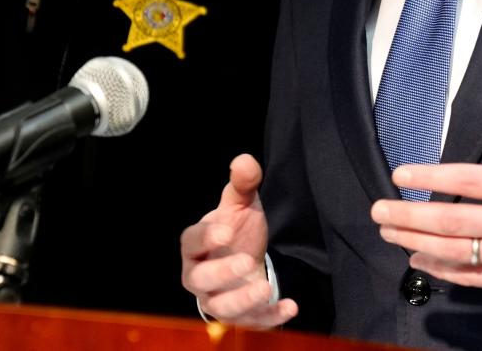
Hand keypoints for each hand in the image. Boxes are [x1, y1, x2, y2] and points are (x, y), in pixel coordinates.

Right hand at [179, 154, 297, 326]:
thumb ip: (242, 184)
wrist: (243, 260)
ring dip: (241, 301)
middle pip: (199, 279)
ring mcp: (217, 298)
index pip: (191, 241)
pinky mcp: (240, 315)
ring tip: (264, 288)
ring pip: (220, 307)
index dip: (205, 237)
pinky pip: (249, 322)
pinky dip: (268, 318)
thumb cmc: (236, 230)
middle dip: (221, 273)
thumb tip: (244, 159)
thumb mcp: (241, 205)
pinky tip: (289, 306)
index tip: (226, 231)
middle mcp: (199, 274)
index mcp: (196, 244)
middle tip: (246, 261)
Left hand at [370, 79, 481, 288]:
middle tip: (378, 210)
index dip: (430, 176)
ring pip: (456, 252)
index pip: (466, 180)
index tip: (401, 173)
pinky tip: (420, 261)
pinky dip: (444, 271)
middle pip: (451, 221)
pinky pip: (475, 278)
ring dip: (417, 243)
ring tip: (389, 233)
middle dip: (409, 216)